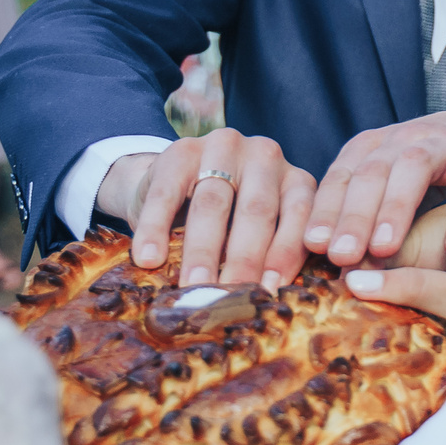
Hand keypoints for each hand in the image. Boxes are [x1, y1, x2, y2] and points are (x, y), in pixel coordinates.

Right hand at [97, 128, 317, 288]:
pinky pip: (166, 195)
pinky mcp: (180, 151)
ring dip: (202, 251)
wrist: (173, 185)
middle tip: (230, 297)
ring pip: (213, 203)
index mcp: (295, 179)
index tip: (271, 290)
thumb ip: (269, 255)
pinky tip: (148, 259)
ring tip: (193, 286)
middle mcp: (265, 156)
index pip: (297, 216)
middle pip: (256, 211)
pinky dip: (155, 230)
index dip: (285, 253)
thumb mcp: (258, 232)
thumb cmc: (228, 220)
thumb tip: (267, 298)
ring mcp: (223, 147)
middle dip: (243, 259)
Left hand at [302, 111, 445, 268]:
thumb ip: (364, 215)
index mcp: (375, 146)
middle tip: (341, 255)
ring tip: (383, 249)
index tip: (312, 246)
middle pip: (373, 172)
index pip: (342, 176)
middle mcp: (406, 138)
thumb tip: (332, 267)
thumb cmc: (431, 170)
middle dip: (354, 215)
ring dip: (396, 208)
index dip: (325, 209)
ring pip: (415, 168)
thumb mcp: (391, 183)